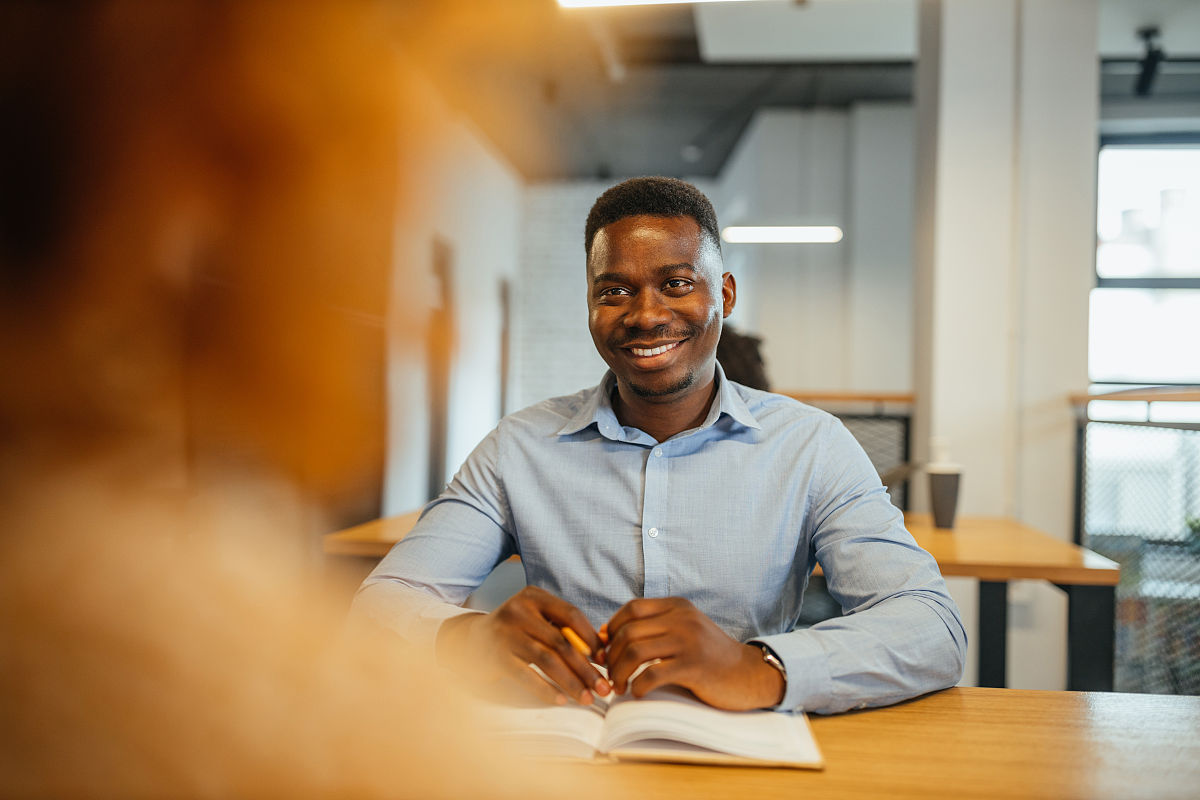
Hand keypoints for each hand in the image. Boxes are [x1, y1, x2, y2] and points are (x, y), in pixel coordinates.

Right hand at [436, 586, 609, 705]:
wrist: (470, 641)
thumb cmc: (516, 631)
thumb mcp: (537, 620)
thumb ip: (565, 630)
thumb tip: (603, 651)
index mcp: (534, 596)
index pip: (571, 615)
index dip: (592, 639)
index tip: (606, 661)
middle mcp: (519, 610)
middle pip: (562, 642)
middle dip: (586, 668)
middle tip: (604, 688)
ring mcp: (506, 633)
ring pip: (547, 660)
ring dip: (571, 682)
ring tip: (587, 698)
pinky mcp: (496, 657)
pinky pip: (527, 676)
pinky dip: (546, 689)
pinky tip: (562, 700)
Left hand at [603, 597, 784, 710]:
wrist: (748, 675)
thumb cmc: (709, 656)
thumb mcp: (684, 630)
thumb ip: (654, 628)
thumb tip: (607, 636)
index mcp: (678, 607)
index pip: (632, 609)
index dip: (612, 628)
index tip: (607, 649)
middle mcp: (682, 619)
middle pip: (628, 631)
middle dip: (611, 656)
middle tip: (609, 674)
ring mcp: (689, 641)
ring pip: (635, 652)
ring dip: (619, 673)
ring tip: (619, 686)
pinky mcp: (694, 666)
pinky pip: (652, 675)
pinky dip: (637, 687)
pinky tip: (638, 693)